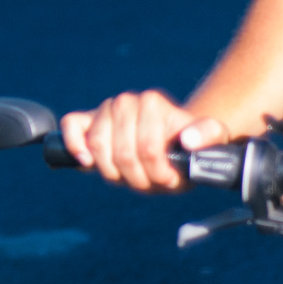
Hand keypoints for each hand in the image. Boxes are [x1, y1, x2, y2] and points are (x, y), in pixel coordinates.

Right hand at [57, 90, 221, 191]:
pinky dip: (75, 144)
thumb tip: (186, 140)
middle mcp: (125, 101)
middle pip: (122, 153)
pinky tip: (87, 162)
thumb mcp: (211, 138)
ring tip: (131, 176)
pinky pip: (71, 126)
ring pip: (98, 147)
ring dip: (113, 172)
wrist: (169, 140)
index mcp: (152, 102)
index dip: (157, 172)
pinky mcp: (85, 119)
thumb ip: (209, 135)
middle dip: (136, 176)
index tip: (170, 179)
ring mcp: (104, 109)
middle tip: (151, 182)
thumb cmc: (187, 144)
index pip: (147, 148)